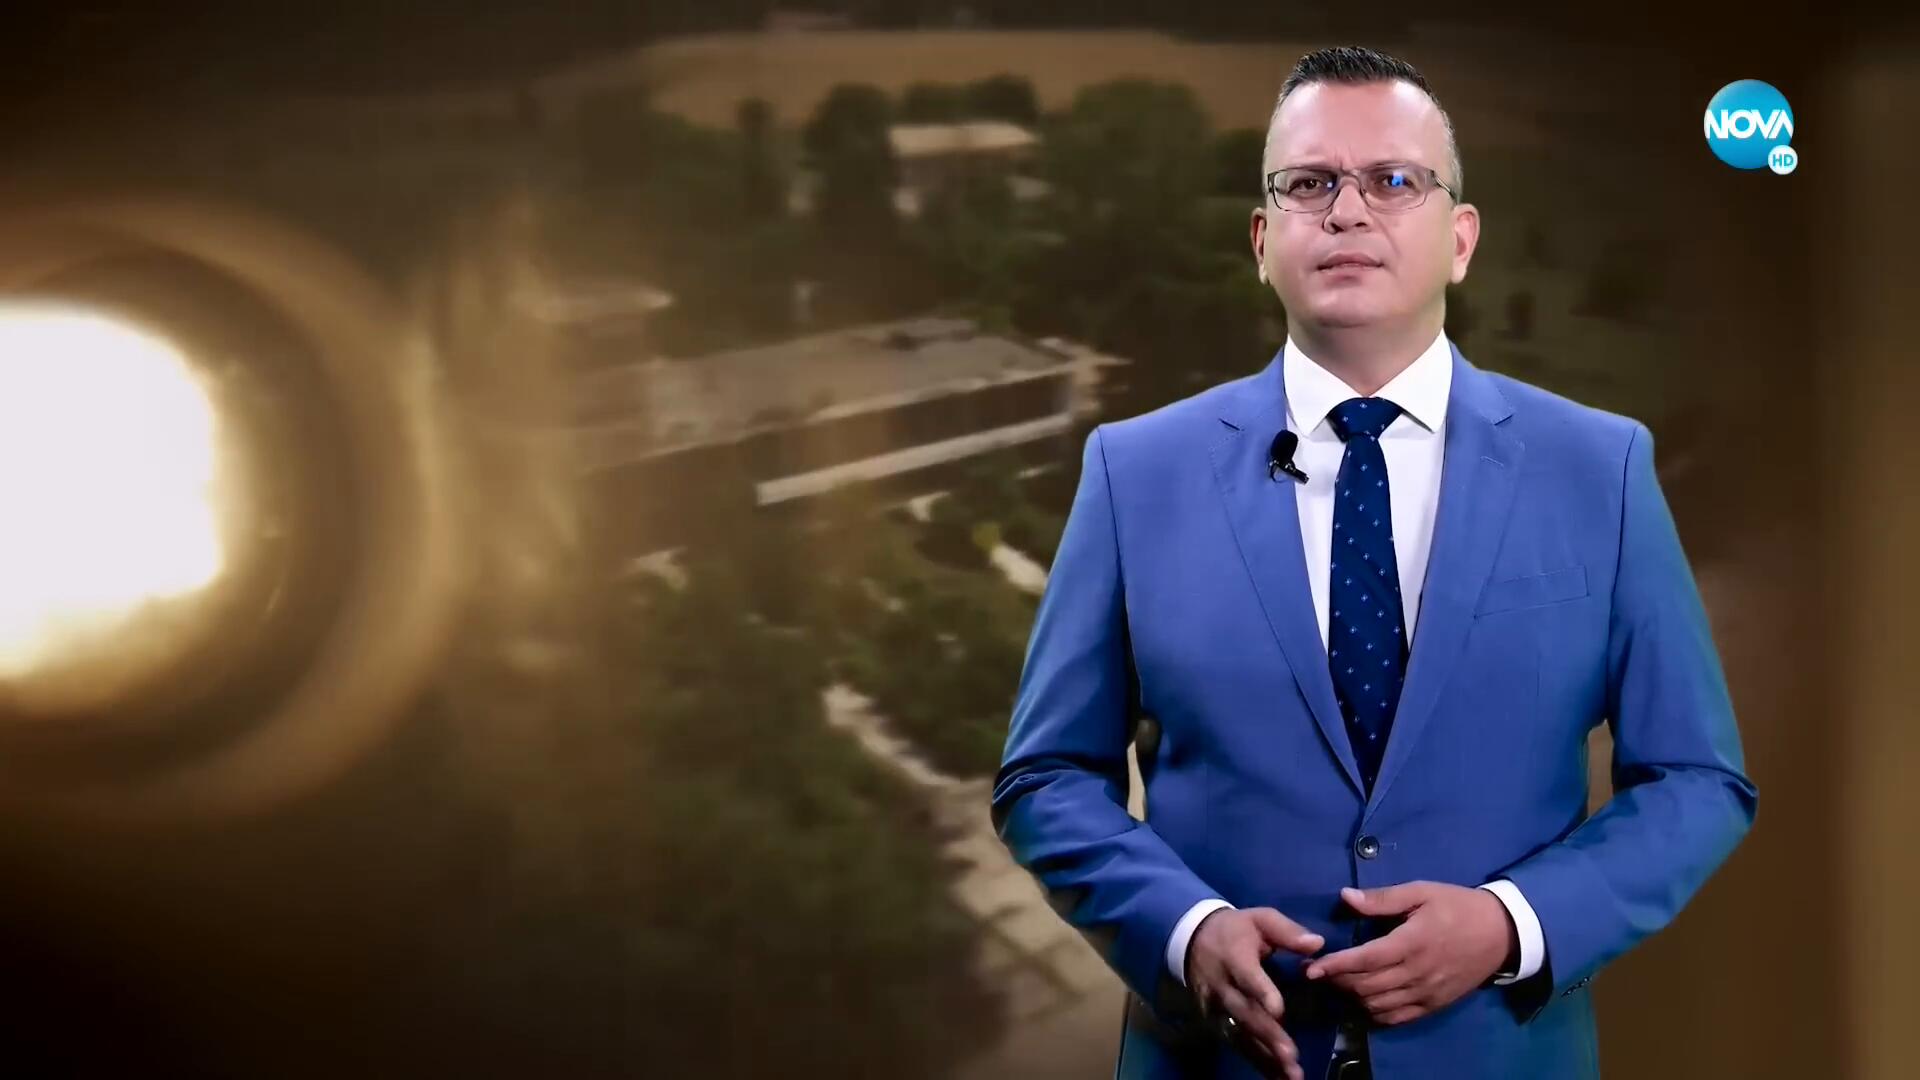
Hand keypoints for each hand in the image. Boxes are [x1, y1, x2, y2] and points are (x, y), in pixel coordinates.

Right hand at [1186, 907, 1325, 1079]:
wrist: (1192, 939)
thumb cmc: (1235, 930)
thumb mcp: (1260, 919)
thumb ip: (1288, 932)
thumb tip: (1317, 944)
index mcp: (1235, 957)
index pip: (1247, 977)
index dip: (1261, 993)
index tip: (1278, 1011)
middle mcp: (1223, 986)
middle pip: (1245, 1013)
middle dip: (1268, 1035)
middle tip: (1290, 1056)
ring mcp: (1216, 1007)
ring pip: (1240, 1033)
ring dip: (1264, 1055)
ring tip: (1288, 1074)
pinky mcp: (1215, 1020)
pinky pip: (1236, 1042)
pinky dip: (1256, 1060)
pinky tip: (1276, 1076)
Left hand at [1304, 883, 1512, 1025]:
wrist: (1501, 933)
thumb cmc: (1457, 906)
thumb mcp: (1422, 892)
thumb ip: (1383, 898)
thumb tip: (1346, 897)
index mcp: (1412, 942)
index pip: (1365, 960)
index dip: (1334, 965)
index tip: (1310, 967)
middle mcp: (1417, 973)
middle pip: (1366, 985)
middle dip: (1337, 980)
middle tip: (1319, 971)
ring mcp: (1426, 993)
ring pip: (1377, 1004)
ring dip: (1353, 996)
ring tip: (1338, 982)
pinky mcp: (1434, 1005)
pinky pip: (1396, 1017)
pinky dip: (1374, 1012)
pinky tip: (1364, 999)